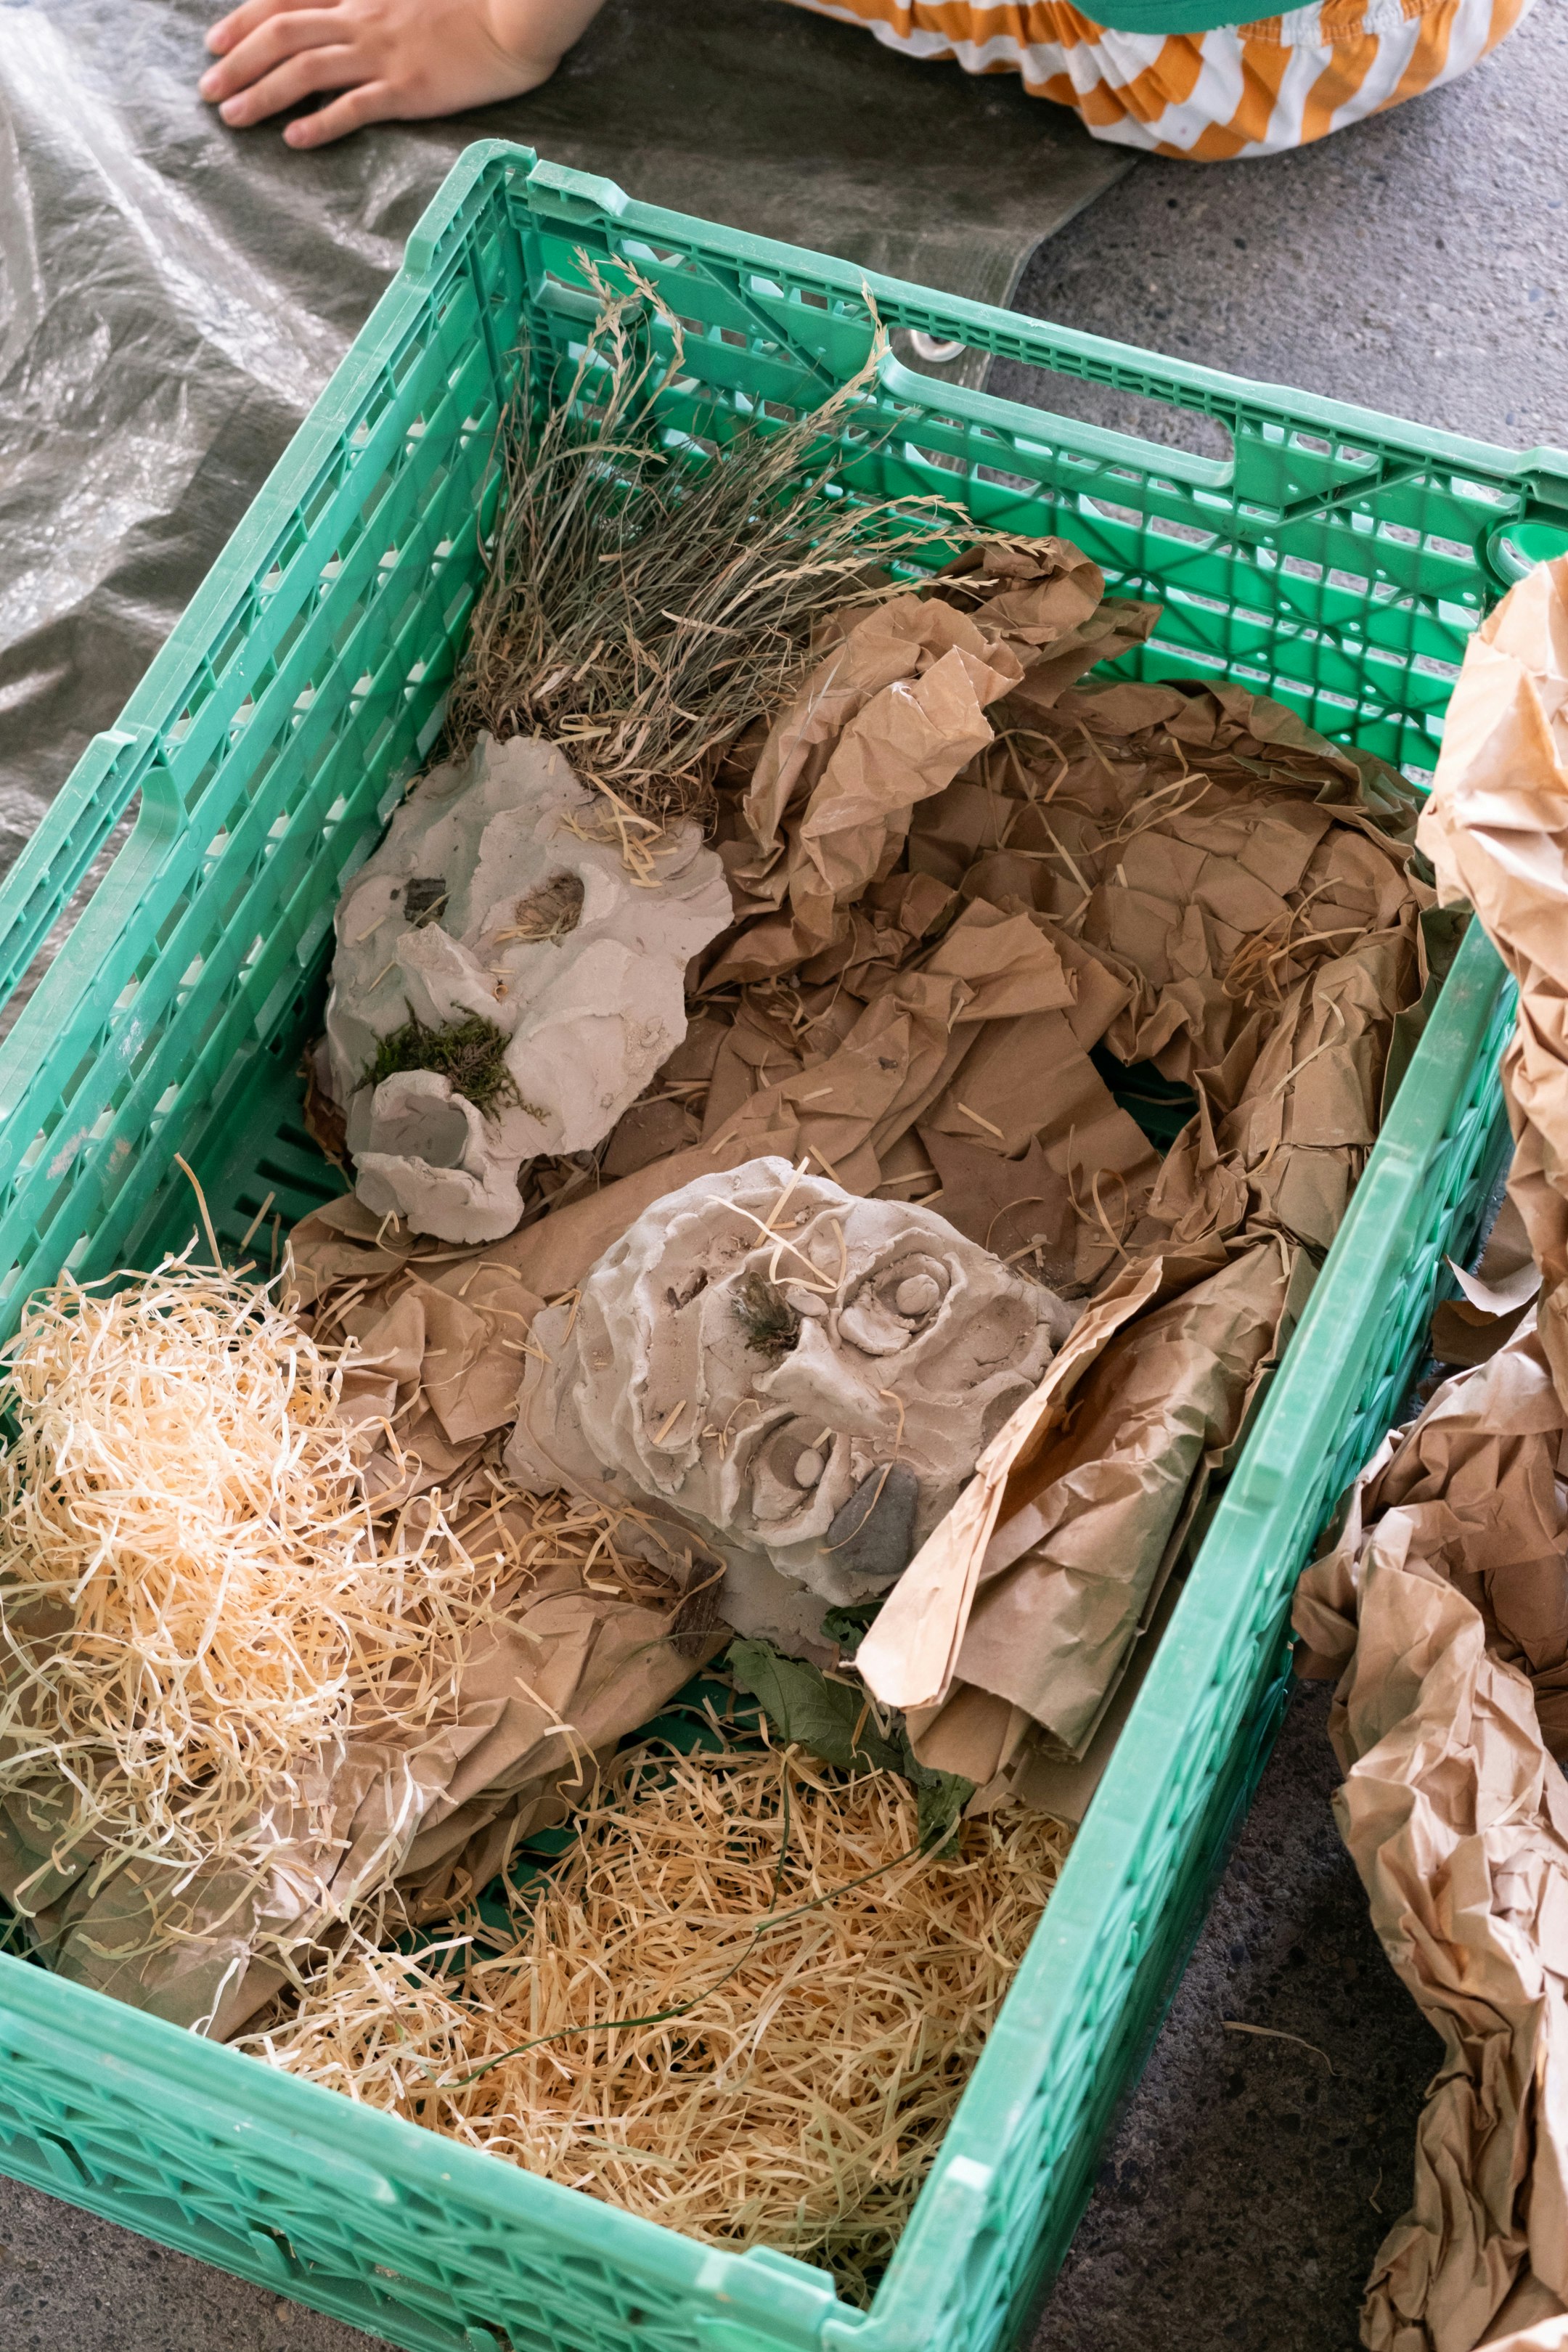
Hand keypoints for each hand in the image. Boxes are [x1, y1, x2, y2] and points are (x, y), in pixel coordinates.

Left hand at [199, 0, 606, 147]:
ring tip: (232, 116)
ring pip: (306, 70)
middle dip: (238, 62)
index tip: (215, 42)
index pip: (288, 2)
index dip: (245, 22)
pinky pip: (354, 107)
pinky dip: (319, 123)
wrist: (515, 15)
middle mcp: (363, 20)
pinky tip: (293, 139)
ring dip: (262, 93)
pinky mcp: (409, 89)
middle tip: (207, 90)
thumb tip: (341, 24)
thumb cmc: (474, 7)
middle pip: (283, 35)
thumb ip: (374, 6)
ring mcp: (384, 56)